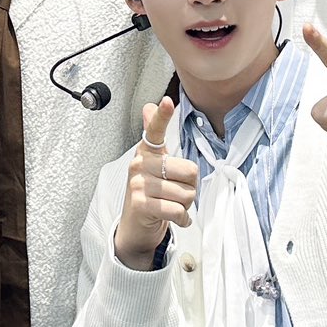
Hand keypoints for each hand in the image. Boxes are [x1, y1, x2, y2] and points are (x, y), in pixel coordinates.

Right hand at [112, 98, 199, 268]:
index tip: (167, 102)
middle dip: (191, 188)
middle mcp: (139, 165)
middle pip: (189, 171)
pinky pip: (177, 210)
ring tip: (172, 206)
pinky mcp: (141, 205)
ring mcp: (138, 185)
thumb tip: (149, 107)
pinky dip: (182, 219)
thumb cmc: (149, 192)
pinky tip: (176, 219)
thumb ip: (153, 135)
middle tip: (176, 193)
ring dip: (186, 206)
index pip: (155, 131)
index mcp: (146, 152)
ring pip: (186, 194)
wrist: (135, 224)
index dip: (162, 116)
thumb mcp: (152, 163)